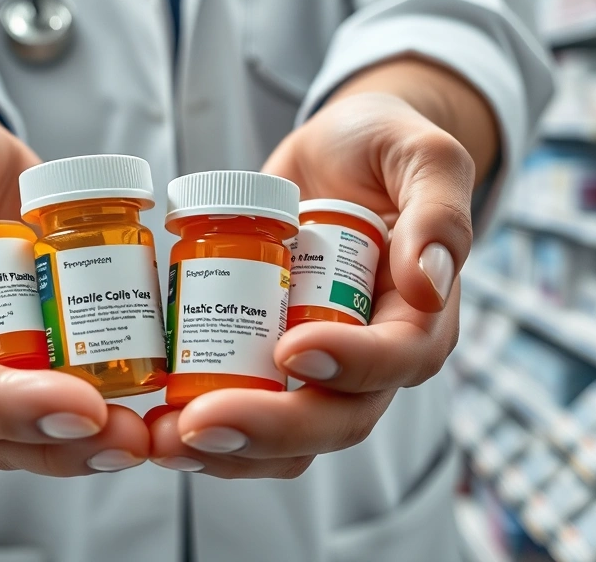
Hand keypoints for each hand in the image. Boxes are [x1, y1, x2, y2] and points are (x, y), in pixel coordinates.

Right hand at [0, 98, 148, 475]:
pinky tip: (151, 417)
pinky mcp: (34, 356)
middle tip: (127, 436)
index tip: (77, 405)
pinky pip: (63, 404)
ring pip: (28, 435)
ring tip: (144, 436)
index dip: (3, 405)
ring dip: (86, 448)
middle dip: (58, 442)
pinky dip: (104, 419)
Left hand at [147, 92, 475, 477]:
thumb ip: (437, 210)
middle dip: (268, 428)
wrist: (335, 154)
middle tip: (197, 423)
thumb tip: (431, 284)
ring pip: (289, 438)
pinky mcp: (270, 362)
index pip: (395, 360)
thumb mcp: (422, 155)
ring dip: (228, 449)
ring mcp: (319, 366)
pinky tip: (158, 428)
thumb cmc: (382, 147)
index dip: (348, 364)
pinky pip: (247, 413)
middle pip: (335, 419)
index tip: (289, 349)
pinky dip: (207, 428)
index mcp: (419, 317)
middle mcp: (372, 358)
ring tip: (164, 440)